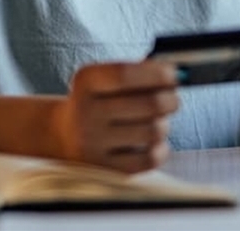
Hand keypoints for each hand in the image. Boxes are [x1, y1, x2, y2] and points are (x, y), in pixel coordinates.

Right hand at [51, 60, 179, 172]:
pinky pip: (149, 159)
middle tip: (172, 99)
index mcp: (85, 81)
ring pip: (153, 131)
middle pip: (148, 104)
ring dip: (164, 125)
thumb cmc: (97, 101)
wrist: (64, 134)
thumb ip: (136, 72)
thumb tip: (175, 74)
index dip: (156, 74)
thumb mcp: (104, 79)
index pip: (124, 74)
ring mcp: (93, 142)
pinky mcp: (104, 167)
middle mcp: (85, 111)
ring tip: (157, 122)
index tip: (174, 74)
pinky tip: (154, 143)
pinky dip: (161, 150)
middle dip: (170, 100)